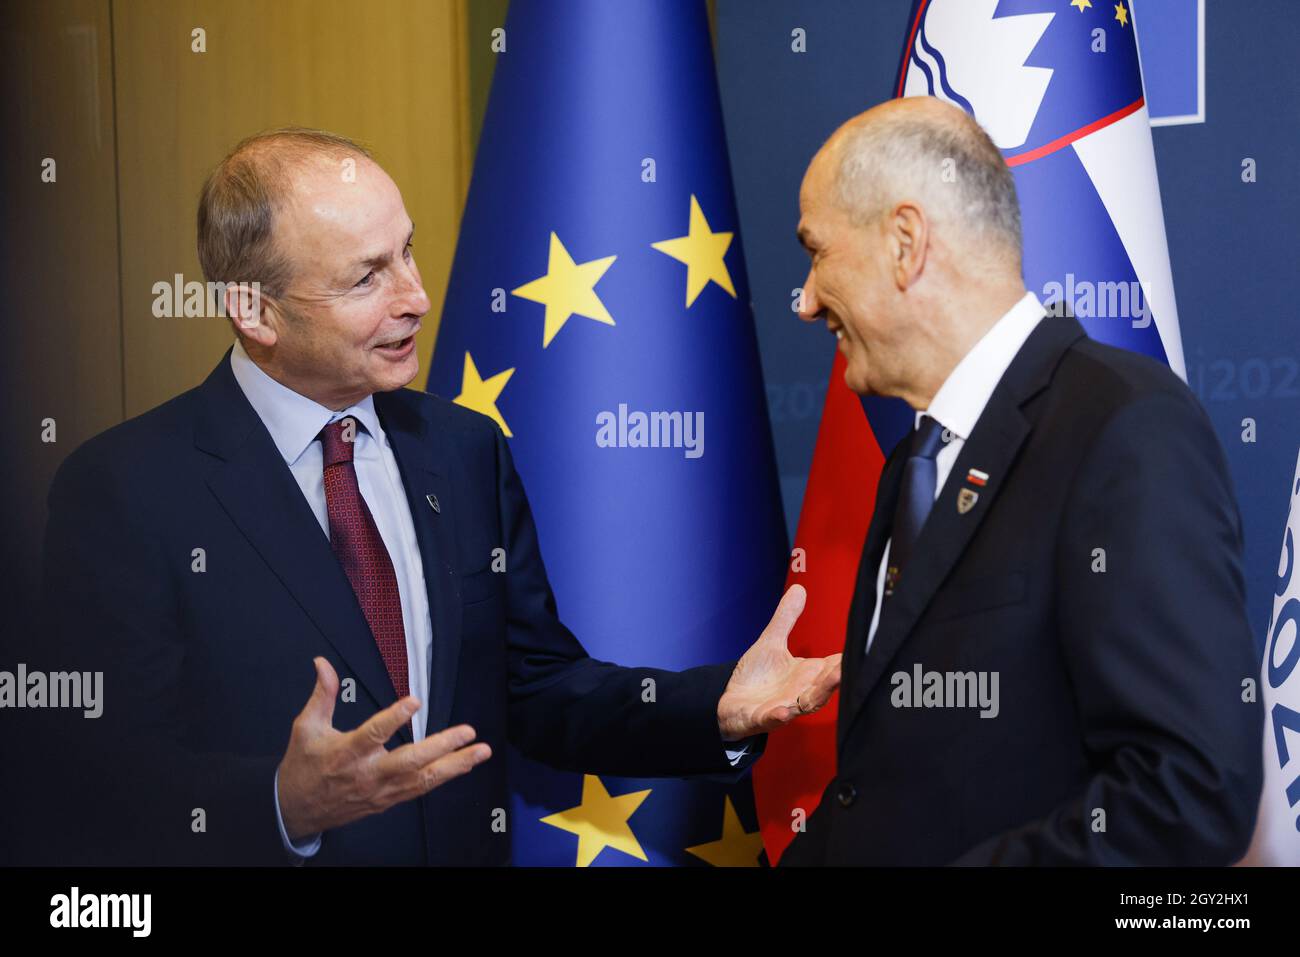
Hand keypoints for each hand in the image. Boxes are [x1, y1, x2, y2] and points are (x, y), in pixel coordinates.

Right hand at [277, 657, 491, 840]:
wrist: (297, 810)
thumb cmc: (304, 767)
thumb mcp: (306, 727)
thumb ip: (322, 694)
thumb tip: (323, 664)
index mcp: (346, 753)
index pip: (374, 734)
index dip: (395, 718)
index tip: (414, 701)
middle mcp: (368, 774)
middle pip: (410, 761)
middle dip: (442, 746)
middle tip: (466, 732)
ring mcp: (381, 790)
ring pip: (423, 780)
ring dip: (455, 765)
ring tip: (479, 751)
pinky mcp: (388, 801)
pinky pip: (420, 789)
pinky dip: (444, 777)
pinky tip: (463, 766)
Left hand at [717, 585, 841, 740]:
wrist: (728, 703)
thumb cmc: (756, 678)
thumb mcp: (771, 643)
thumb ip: (786, 619)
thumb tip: (799, 588)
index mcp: (808, 674)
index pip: (835, 664)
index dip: (850, 658)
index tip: (869, 645)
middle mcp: (802, 691)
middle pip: (827, 685)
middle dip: (840, 675)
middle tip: (852, 662)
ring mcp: (785, 706)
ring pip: (808, 703)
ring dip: (820, 693)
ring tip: (833, 678)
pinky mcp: (764, 718)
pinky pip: (775, 718)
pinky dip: (780, 715)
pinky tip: (784, 710)